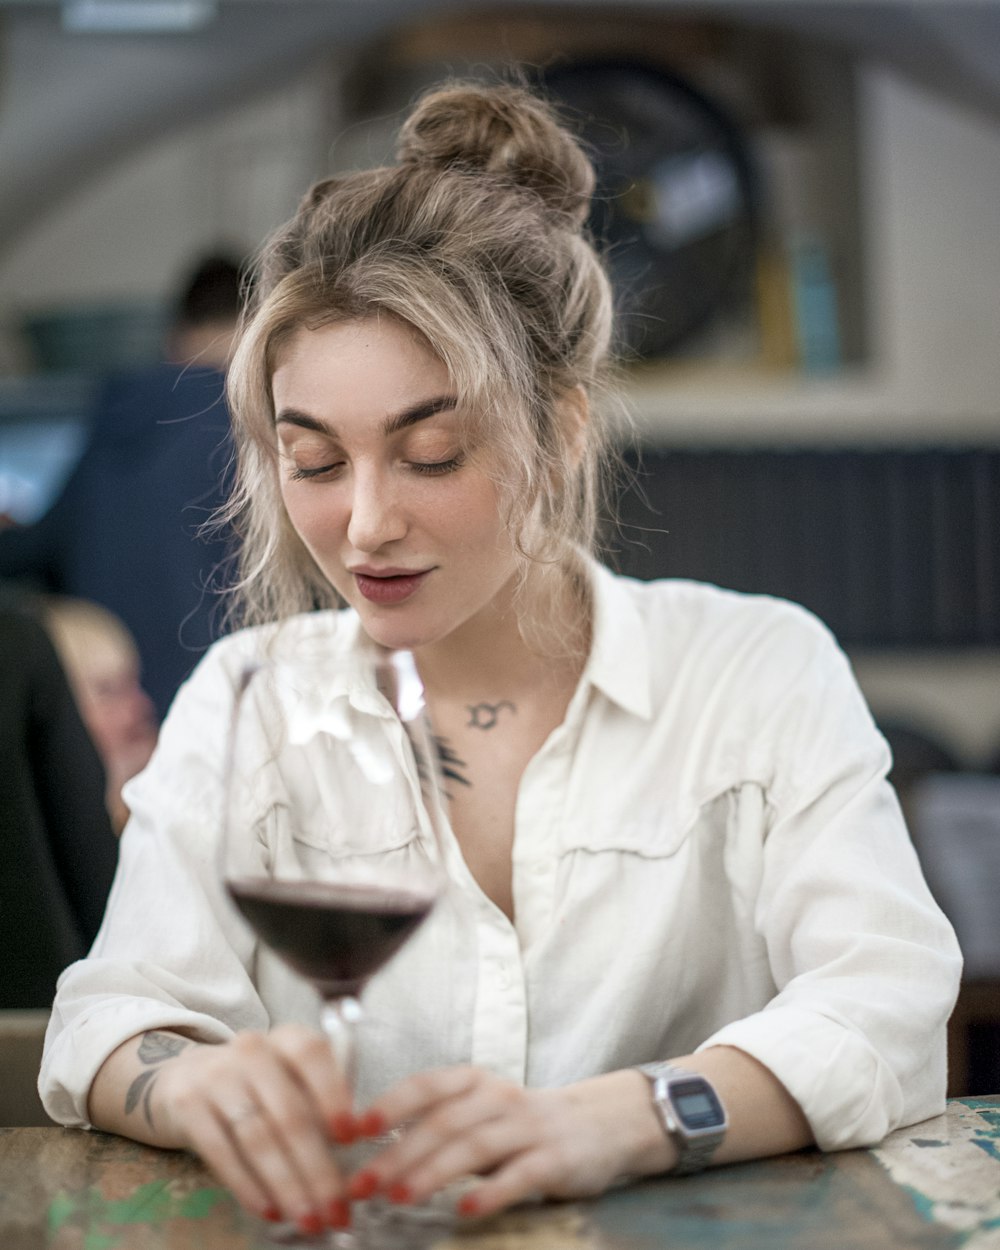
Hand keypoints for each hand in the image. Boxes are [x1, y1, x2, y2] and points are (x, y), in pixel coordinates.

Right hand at [152, 1026, 352, 1233]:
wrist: (185, 1079)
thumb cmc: (256, 1086)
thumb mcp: (289, 1080)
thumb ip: (319, 1105)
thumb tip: (354, 1152)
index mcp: (286, 1039)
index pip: (313, 1056)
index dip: (333, 1095)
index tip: (351, 1139)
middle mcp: (252, 1050)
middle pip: (289, 1112)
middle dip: (317, 1168)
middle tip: (336, 1210)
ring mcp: (217, 1074)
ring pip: (258, 1137)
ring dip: (286, 1185)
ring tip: (307, 1218)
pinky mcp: (187, 1103)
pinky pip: (221, 1151)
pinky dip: (248, 1185)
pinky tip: (268, 1210)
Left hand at [347, 1065, 673, 1218]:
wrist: (603, 1122)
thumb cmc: (526, 1122)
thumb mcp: (482, 1111)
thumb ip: (439, 1124)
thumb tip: (375, 1151)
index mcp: (475, 1082)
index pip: (427, 1085)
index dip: (390, 1104)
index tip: (355, 1128)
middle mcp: (499, 1098)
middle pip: (444, 1121)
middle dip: (399, 1153)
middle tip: (362, 1183)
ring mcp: (529, 1127)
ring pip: (475, 1145)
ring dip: (433, 1171)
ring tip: (400, 1196)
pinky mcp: (555, 1159)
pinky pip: (519, 1174)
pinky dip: (490, 1191)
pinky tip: (465, 1209)